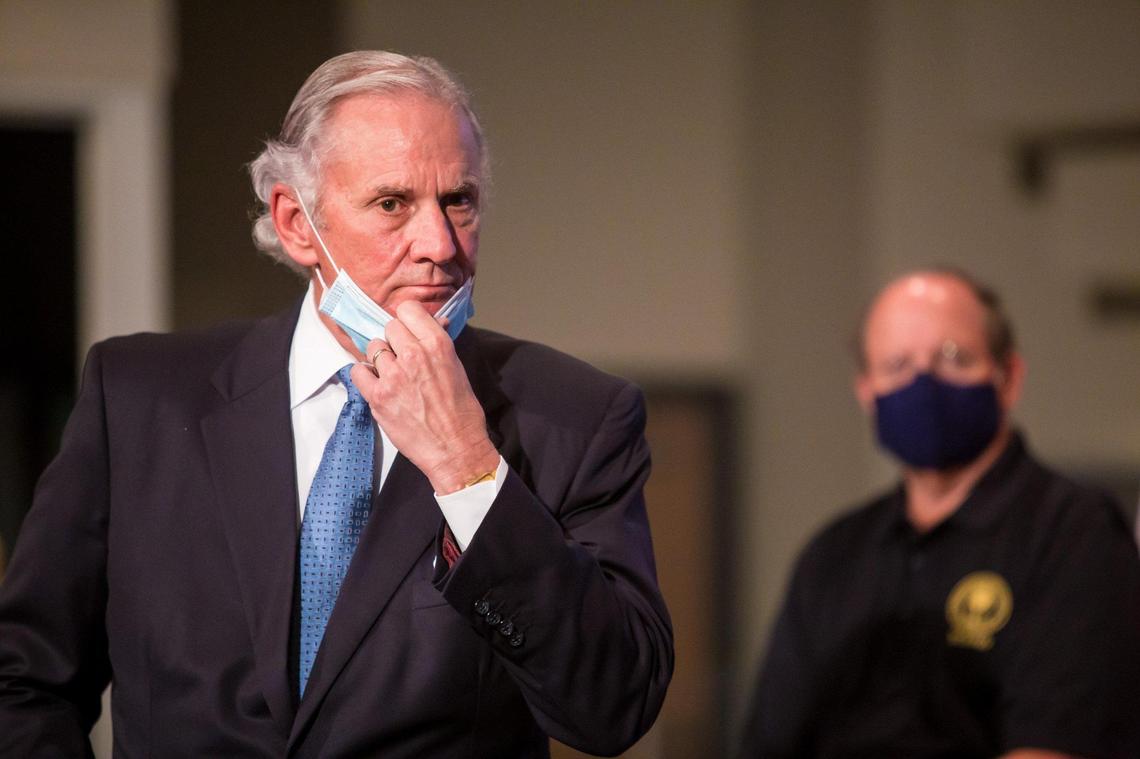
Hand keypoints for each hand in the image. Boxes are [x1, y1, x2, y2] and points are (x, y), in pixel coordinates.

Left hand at [349, 301, 498, 494]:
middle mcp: (414, 355)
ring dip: (380, 359)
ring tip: (392, 375)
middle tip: (402, 358)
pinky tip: (378, 385)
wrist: (456, 449)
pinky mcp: (378, 396)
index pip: (408, 309)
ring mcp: (393, 375)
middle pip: (389, 327)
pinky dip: (365, 376)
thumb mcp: (457, 369)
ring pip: (373, 348)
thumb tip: (435, 322)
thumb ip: (439, 344)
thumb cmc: (462, 412)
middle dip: (395, 341)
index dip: (406, 320)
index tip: (407, 331)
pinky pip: (358, 371)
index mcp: (437, 345)